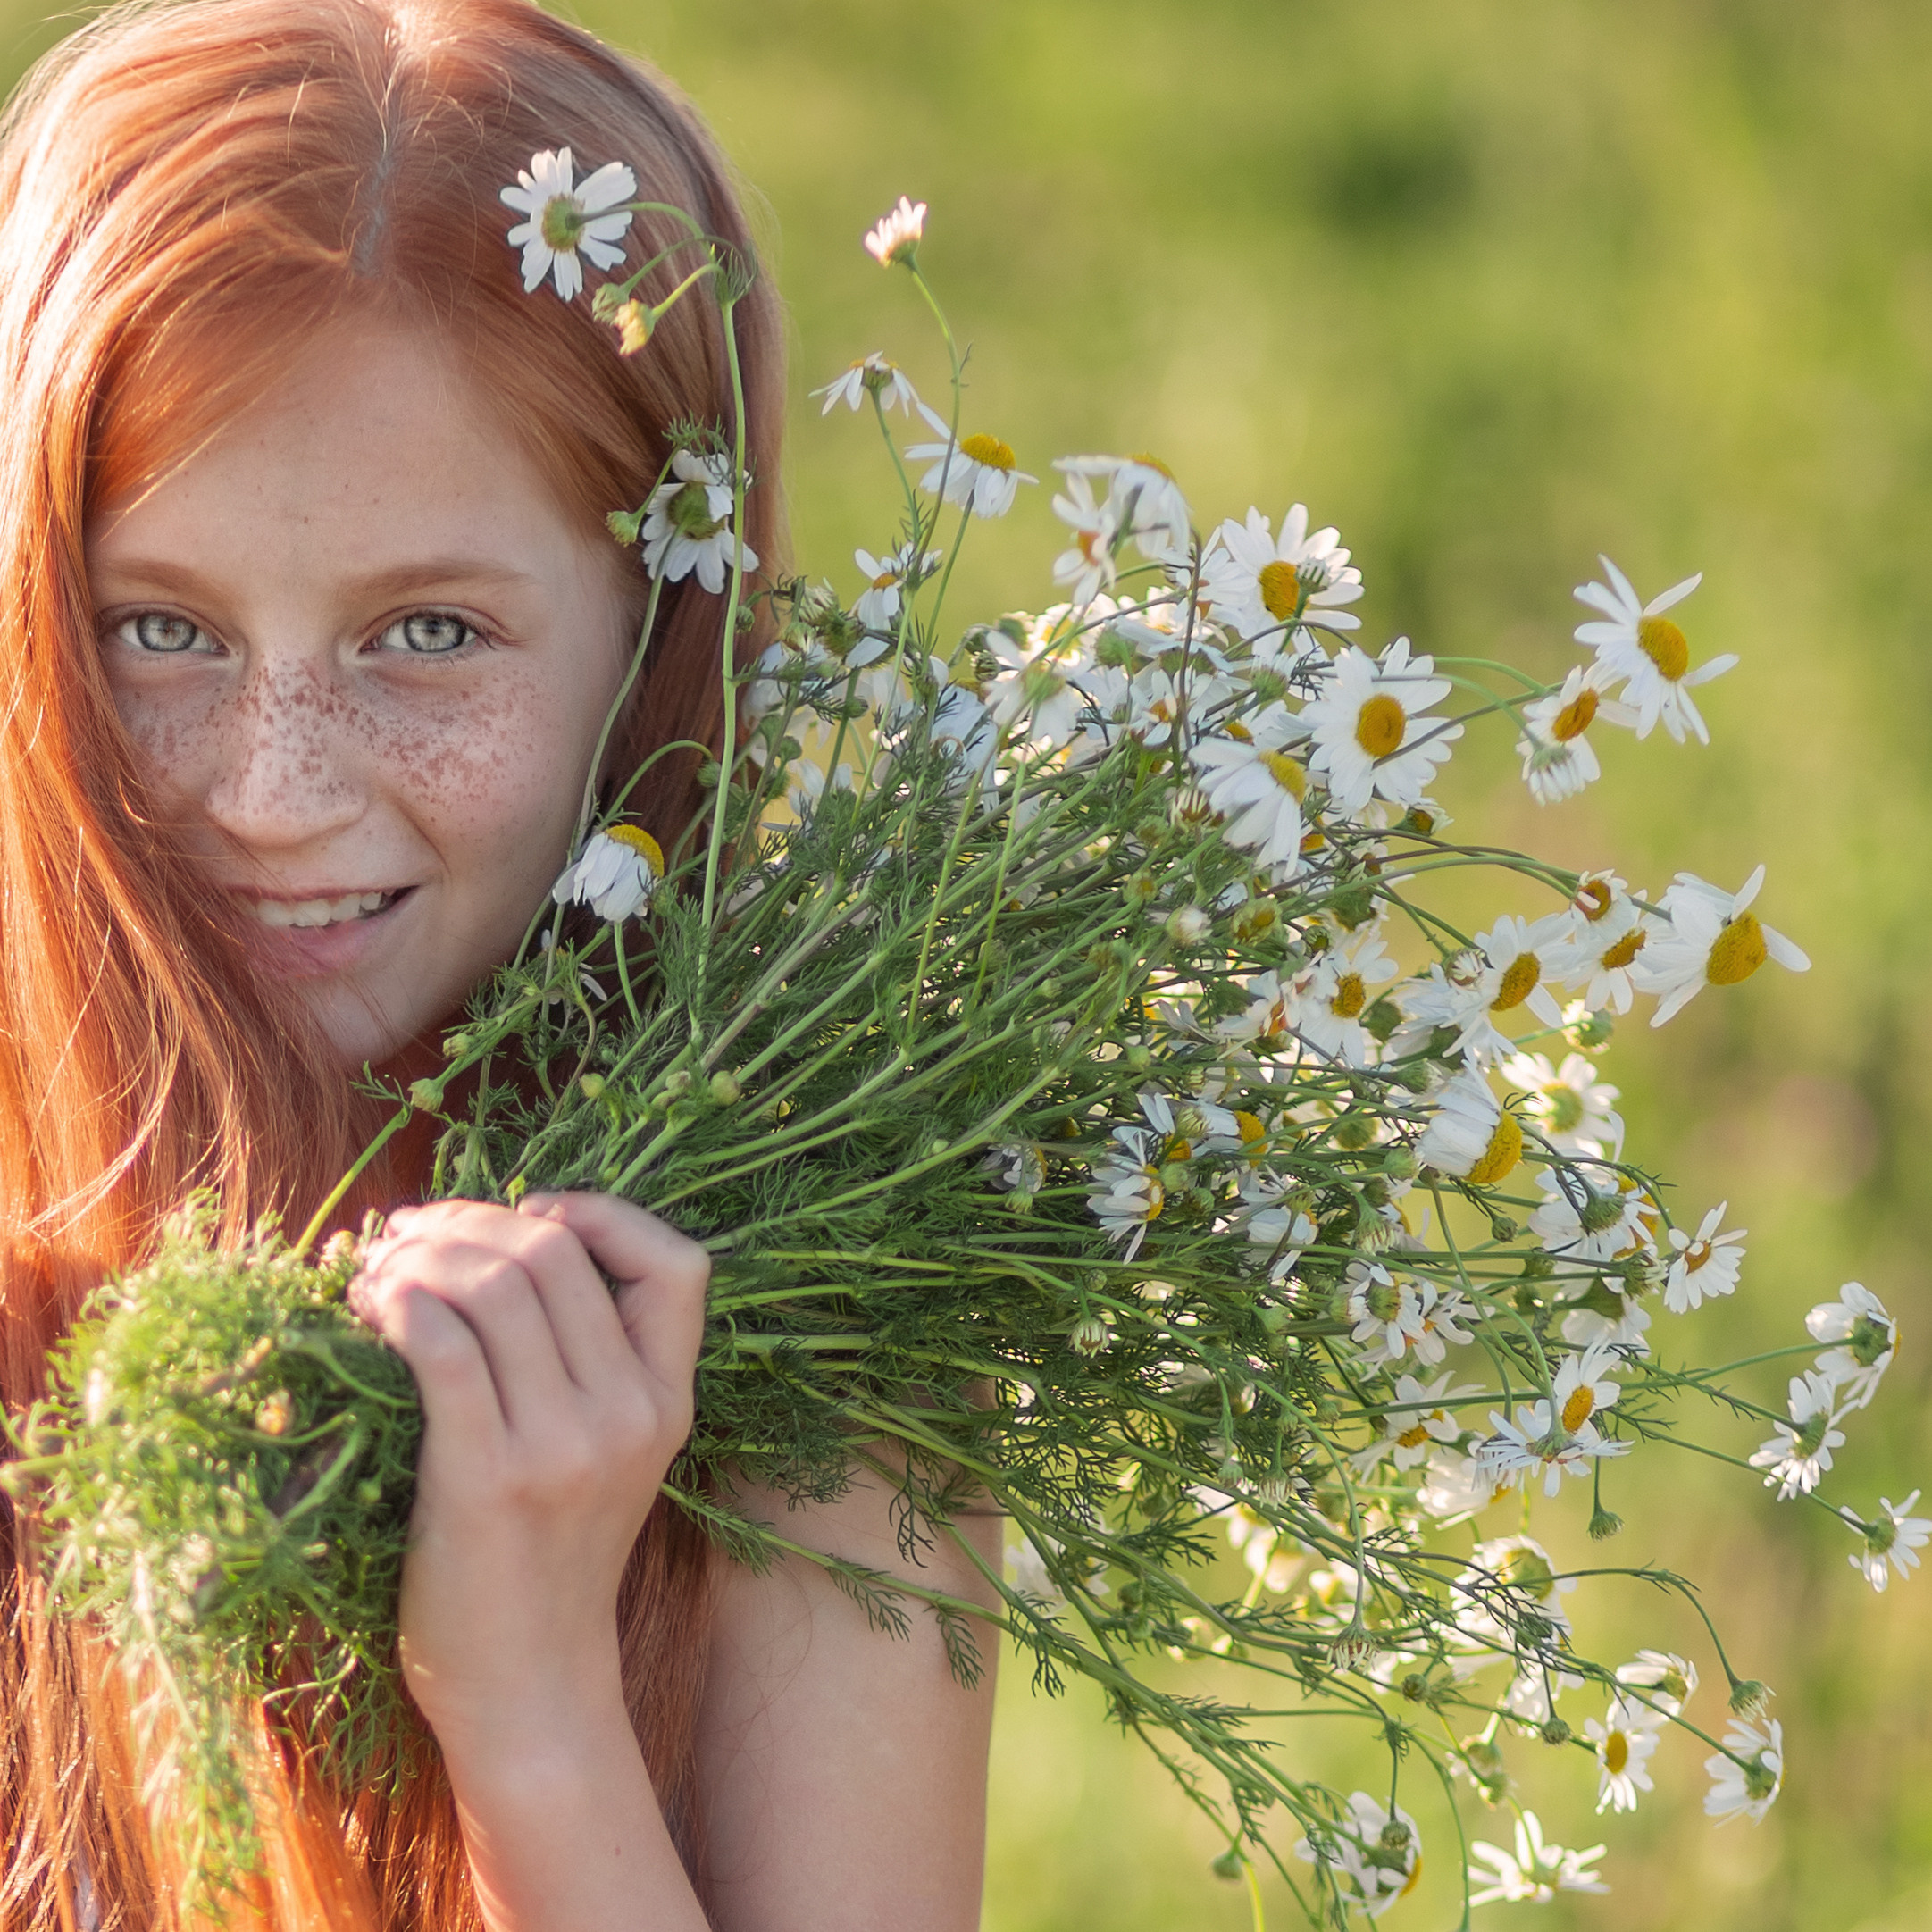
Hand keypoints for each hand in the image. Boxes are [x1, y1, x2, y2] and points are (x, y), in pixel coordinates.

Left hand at [349, 1192, 708, 1763]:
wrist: (527, 1685)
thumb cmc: (546, 1559)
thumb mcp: (609, 1458)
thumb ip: (591, 1367)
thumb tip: (503, 1245)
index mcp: (668, 1402)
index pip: (680, 1266)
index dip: (607, 1214)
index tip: (531, 1213)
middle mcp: (630, 1415)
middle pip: (557, 1256)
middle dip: (470, 1220)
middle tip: (407, 1233)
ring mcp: (565, 1447)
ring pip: (498, 1287)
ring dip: (421, 1255)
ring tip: (376, 1269)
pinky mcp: (489, 1479)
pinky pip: (443, 1347)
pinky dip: (399, 1304)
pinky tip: (370, 1307)